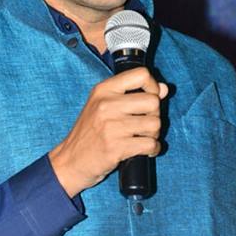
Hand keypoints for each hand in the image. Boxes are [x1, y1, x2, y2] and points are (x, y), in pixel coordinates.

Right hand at [49, 67, 167, 197]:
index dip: (153, 86)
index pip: (141, 74)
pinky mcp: (116, 147)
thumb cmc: (89, 134)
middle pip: (153, 102)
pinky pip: (150, 144)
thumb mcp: (102, 106)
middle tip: (144, 125)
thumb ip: (131, 95)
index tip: (150, 98)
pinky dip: (153, 150)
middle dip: (155, 115)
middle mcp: (106, 104)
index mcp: (103, 90)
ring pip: (155, 124)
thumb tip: (164, 89)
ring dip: (153, 134)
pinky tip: (144, 151)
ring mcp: (111, 126)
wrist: (70, 161)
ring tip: (141, 138)